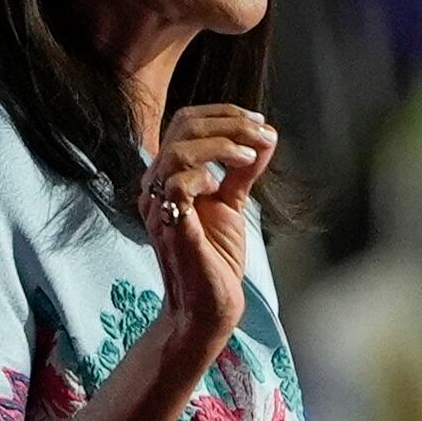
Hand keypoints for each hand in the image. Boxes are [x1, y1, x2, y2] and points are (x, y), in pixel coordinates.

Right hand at [139, 104, 277, 353]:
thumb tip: (265, 137)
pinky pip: (176, 185)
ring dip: (221, 145)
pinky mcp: (169, 225)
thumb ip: (242, 171)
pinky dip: (205, 175)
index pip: (186, 123)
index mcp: (168, 174)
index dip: (224, 115)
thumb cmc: (214, 258)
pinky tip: (227, 183)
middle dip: (229, 123)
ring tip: (251, 156)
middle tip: (262, 134)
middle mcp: (156, 184)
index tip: (259, 122)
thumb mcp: (232, 204)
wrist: (209, 305)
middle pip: (182, 127)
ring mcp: (158, 204)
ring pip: (178, 150)